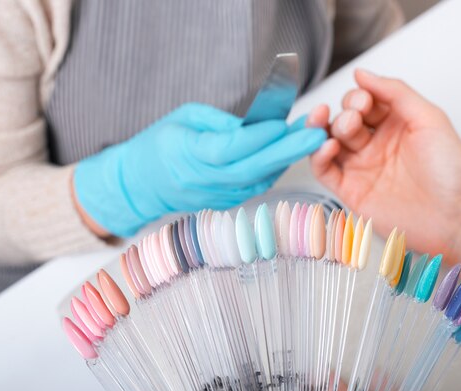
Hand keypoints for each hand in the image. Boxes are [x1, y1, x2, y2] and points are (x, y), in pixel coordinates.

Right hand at [74, 103, 325, 236]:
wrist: (141, 184)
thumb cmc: (160, 143)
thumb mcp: (185, 118)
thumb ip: (222, 122)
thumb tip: (262, 122)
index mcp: (189, 156)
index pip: (231, 149)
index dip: (259, 137)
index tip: (283, 122)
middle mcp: (206, 181)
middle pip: (255, 168)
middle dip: (289, 150)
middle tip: (319, 134)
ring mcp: (218, 196)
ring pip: (262, 178)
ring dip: (290, 158)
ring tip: (315, 135)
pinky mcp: (228, 202)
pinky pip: (258, 184)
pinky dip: (277, 167)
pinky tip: (293, 150)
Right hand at [307, 70, 460, 255]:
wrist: (456, 216)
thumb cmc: (452, 171)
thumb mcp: (429, 117)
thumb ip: (395, 92)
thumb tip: (362, 74)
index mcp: (395, 125)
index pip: (363, 102)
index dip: (358, 98)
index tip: (365, 102)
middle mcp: (376, 145)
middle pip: (344, 120)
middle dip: (345, 113)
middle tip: (355, 118)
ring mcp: (362, 168)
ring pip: (329, 142)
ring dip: (322, 128)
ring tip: (324, 121)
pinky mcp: (351, 191)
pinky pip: (325, 170)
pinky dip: (318, 156)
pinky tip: (326, 146)